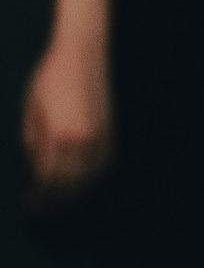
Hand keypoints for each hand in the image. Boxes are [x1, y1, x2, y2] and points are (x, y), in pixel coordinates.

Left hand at [21, 37, 111, 212]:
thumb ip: (34, 144)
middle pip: (71, 186)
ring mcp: (101, 135)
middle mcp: (84, 140)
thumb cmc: (50, 78)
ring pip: (91, 179)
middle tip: (41, 215)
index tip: (27, 208)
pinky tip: (82, 185)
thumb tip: (36, 171)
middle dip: (56, 204)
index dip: (38, 199)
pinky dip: (92, 180)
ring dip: (76, 196)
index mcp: (60, 136)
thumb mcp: (31, 112)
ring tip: (61, 206)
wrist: (83, 52)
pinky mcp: (111, 130)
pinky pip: (103, 165)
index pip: (48, 180)